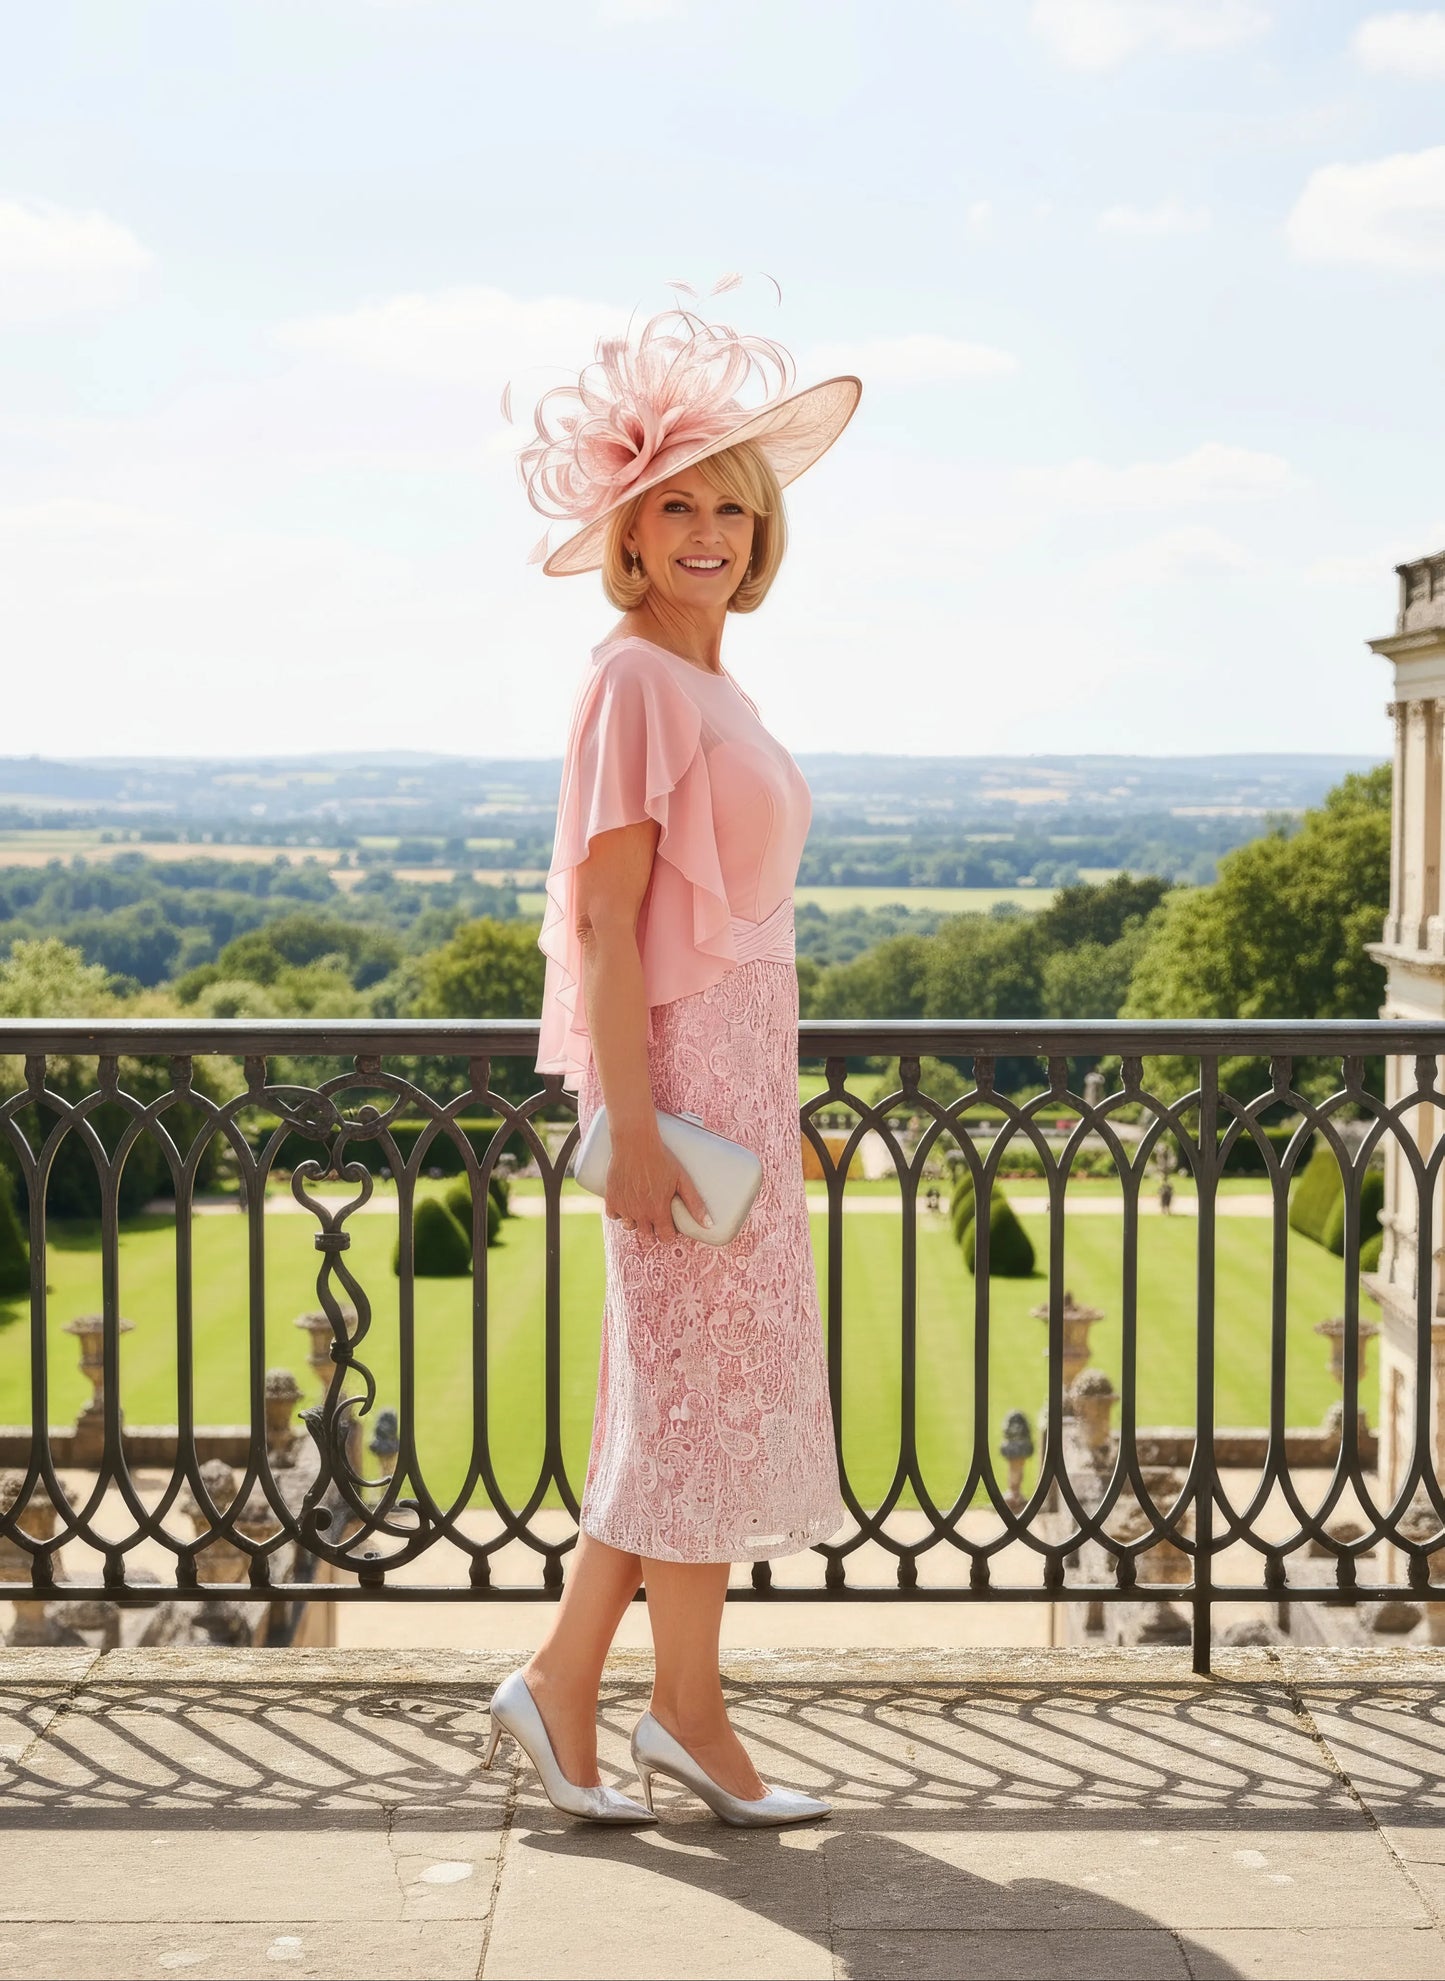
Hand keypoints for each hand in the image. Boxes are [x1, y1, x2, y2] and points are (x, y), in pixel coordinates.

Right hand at [604, 1127, 712, 1248]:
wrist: (635, 1143)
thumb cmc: (662, 1159)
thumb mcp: (682, 1180)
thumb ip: (695, 1203)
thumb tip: (709, 1224)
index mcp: (658, 1211)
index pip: (665, 1237)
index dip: (670, 1232)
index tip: (671, 1224)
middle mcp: (640, 1214)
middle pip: (647, 1234)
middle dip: (654, 1228)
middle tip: (657, 1213)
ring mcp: (624, 1207)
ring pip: (630, 1227)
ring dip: (637, 1222)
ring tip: (642, 1208)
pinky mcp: (611, 1199)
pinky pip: (614, 1216)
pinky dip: (620, 1213)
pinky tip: (627, 1204)